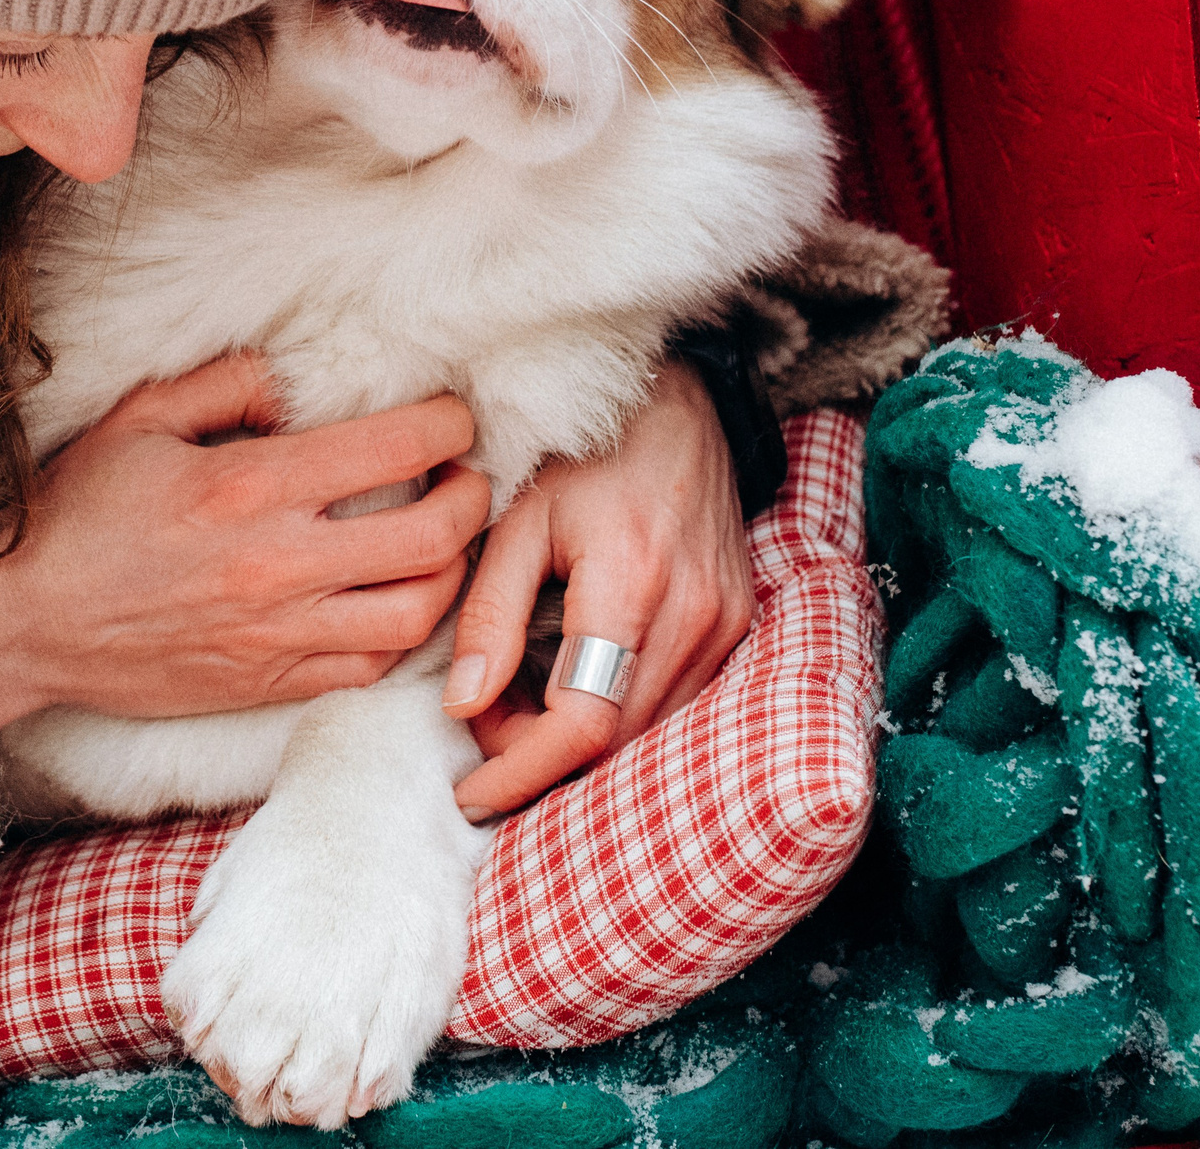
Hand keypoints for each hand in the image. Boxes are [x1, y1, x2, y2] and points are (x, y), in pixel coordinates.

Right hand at [0, 354, 489, 727]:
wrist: (20, 626)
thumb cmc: (74, 516)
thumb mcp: (140, 420)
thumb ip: (228, 384)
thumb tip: (298, 380)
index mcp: (250, 487)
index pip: (394, 450)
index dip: (446, 426)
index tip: (452, 417)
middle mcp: (279, 564)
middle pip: (431, 538)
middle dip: (471, 499)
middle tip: (466, 478)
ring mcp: (280, 633)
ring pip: (417, 612)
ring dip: (452, 573)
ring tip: (445, 542)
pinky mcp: (269, 683)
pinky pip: (371, 666)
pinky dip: (403, 632)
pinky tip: (396, 599)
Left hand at [442, 365, 755, 819]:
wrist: (679, 408)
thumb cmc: (586, 456)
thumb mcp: (517, 520)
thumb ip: (488, 614)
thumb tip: (461, 704)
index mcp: (633, 581)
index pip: (583, 721)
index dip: (522, 770)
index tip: (470, 792)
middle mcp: (695, 613)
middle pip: (616, 743)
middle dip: (539, 759)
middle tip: (481, 731)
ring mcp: (727, 625)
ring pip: (649, 736)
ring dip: (579, 746)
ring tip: (516, 711)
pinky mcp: (738, 628)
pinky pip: (677, 707)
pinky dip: (618, 721)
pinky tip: (569, 695)